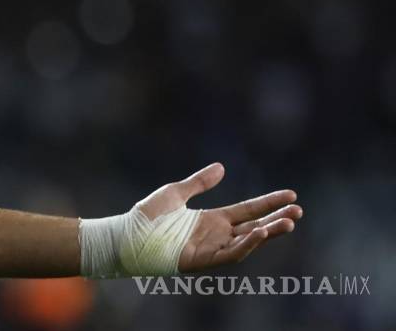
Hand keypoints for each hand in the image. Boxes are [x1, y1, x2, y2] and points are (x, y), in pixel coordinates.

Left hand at [136, 162, 301, 271]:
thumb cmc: (147, 216)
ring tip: (289, 222)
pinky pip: (230, 254)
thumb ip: (199, 182)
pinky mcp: (203, 260)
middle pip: (255, 227)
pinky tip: (260, 233)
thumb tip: (222, 167)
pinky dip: (247, 245)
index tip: (291, 195)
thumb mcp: (176, 193)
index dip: (269, 203)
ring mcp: (212, 248)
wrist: (128, 235)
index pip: (249, 210)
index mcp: (213, 219)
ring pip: (248, 242)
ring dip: (269, 233)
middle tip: (299, 211)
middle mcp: (217, 235)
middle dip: (278, 220)